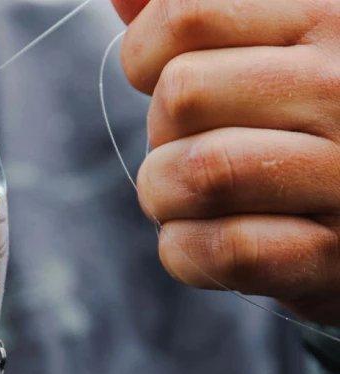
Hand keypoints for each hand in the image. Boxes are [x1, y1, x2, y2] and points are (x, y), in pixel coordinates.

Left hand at [112, 0, 339, 322]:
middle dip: (159, 130)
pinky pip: (226, 249)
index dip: (145, 53)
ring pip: (197, 174)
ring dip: (165, 195)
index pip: (184, 14)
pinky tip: (211, 239)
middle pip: (180, 96)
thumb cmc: (308, 121)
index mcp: (329, 15)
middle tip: (193, 144)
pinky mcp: (337, 256)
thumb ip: (202, 11)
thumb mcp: (273, 42)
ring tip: (195, 196)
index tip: (166, 75)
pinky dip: (190, 251)